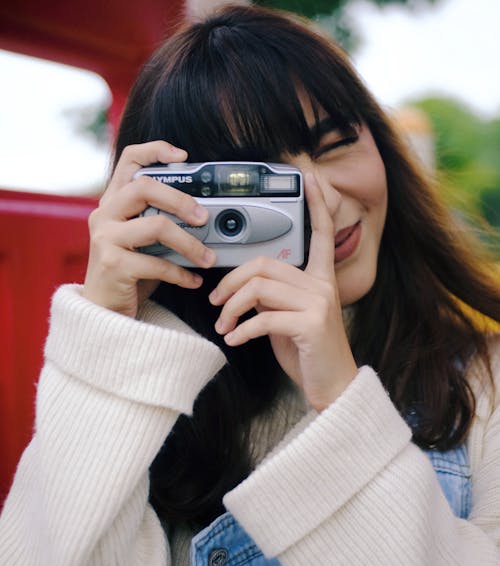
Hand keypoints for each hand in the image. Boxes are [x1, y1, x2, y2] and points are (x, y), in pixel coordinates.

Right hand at [83, 141, 215, 317]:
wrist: (103, 311)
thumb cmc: (129, 272)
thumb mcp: (143, 240)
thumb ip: (161, 221)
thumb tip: (206, 216)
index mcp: (112, 202)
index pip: (129, 160)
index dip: (155, 150)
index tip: (183, 156)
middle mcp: (104, 214)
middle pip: (144, 187)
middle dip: (181, 200)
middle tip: (203, 217)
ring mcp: (105, 238)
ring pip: (156, 226)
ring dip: (190, 244)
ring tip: (208, 258)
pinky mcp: (113, 265)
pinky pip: (157, 263)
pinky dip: (182, 273)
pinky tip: (194, 280)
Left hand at [208, 174, 357, 410]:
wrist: (333, 387)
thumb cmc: (309, 353)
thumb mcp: (288, 318)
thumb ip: (273, 296)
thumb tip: (245, 287)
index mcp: (321, 279)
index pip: (320, 233)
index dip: (315, 205)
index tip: (308, 179)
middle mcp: (323, 285)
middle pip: (265, 264)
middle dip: (231, 281)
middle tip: (216, 301)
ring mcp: (319, 304)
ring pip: (260, 288)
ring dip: (231, 308)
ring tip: (223, 325)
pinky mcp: (311, 325)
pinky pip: (264, 318)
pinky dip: (242, 330)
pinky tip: (234, 340)